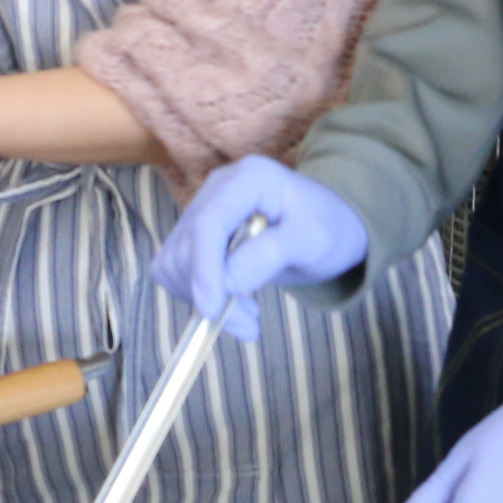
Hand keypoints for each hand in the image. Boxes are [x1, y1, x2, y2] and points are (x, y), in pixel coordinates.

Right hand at [151, 158, 366, 343]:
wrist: (325, 225)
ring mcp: (203, 209)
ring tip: (245, 315)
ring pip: (175, 261)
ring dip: (202, 297)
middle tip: (249, 323)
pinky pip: (177, 269)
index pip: (209, 223)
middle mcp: (217, 189)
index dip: (205, 268)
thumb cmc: (326, 227)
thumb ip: (270, 255)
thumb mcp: (312, 241)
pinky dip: (196, 294)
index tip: (213, 310)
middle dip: (210, 291)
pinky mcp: (195, 233)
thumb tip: (227, 281)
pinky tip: (230, 304)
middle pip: (188, 245)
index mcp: (249, 179)